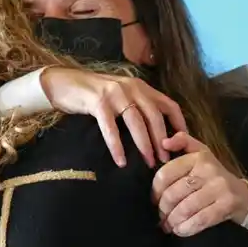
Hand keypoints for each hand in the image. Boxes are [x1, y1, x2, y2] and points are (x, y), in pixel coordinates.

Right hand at [40, 67, 187, 167]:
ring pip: (136, 122)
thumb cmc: (95, 95)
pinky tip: (120, 161)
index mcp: (141, 87)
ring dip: (144, 145)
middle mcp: (132, 88)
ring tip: (148, 163)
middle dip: (162, 140)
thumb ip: (138, 108)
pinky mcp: (98, 102)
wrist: (65, 83)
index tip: (183, 144)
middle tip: (165, 160)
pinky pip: (111, 128)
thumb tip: (157, 135)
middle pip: (155, 116)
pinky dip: (117, 146)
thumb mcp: (122, 96)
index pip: (169, 104)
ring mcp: (115, 94)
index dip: (179, 124)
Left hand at [152, 131, 247, 235]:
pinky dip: (187, 228)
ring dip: (173, 221)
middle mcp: (209, 169)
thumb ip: (182, 142)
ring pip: (185, 208)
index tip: (155, 201)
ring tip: (170, 226)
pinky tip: (181, 231)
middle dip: (163, 210)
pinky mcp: (227, 204)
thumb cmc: (213, 177)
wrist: (243, 195)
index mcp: (198, 157)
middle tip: (162, 218)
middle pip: (173, 194)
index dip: (155, 192)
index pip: (165, 174)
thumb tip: (164, 142)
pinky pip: (200, 220)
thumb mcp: (200, 154)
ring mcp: (219, 187)